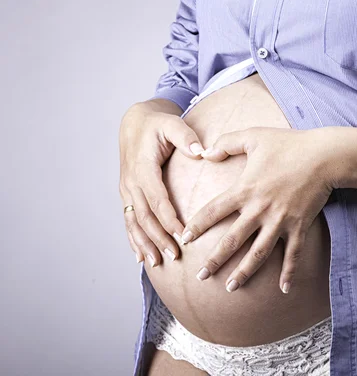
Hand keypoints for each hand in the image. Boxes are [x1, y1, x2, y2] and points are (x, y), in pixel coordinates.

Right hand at [119, 99, 204, 266]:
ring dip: (144, 244)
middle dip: (159, 238)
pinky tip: (140, 257)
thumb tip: (201, 151)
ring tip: (156, 263)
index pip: (158, 200)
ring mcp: (127, 191)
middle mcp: (131, 183)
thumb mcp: (172, 124)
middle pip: (146, 217)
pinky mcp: (128, 195)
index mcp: (143, 169)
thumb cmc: (157, 125)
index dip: (169, 219)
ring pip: (135, 223)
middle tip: (175, 256)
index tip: (183, 235)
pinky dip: (134, 240)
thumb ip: (186, 137)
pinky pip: (129, 221)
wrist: (134, 123)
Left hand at [180, 126, 336, 293]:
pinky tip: (284, 289)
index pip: (213, 211)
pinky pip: (293, 254)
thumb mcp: (253, 136)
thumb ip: (226, 143)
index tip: (183, 238)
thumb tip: (204, 152)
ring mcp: (280, 221)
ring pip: (258, 253)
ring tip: (230, 288)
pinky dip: (289, 272)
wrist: (325, 156)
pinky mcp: (299, 226)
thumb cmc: (289, 143)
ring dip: (244, 272)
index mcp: (245, 189)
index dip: (197, 225)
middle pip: (232, 240)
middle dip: (215, 260)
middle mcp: (259, 210)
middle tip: (200, 276)